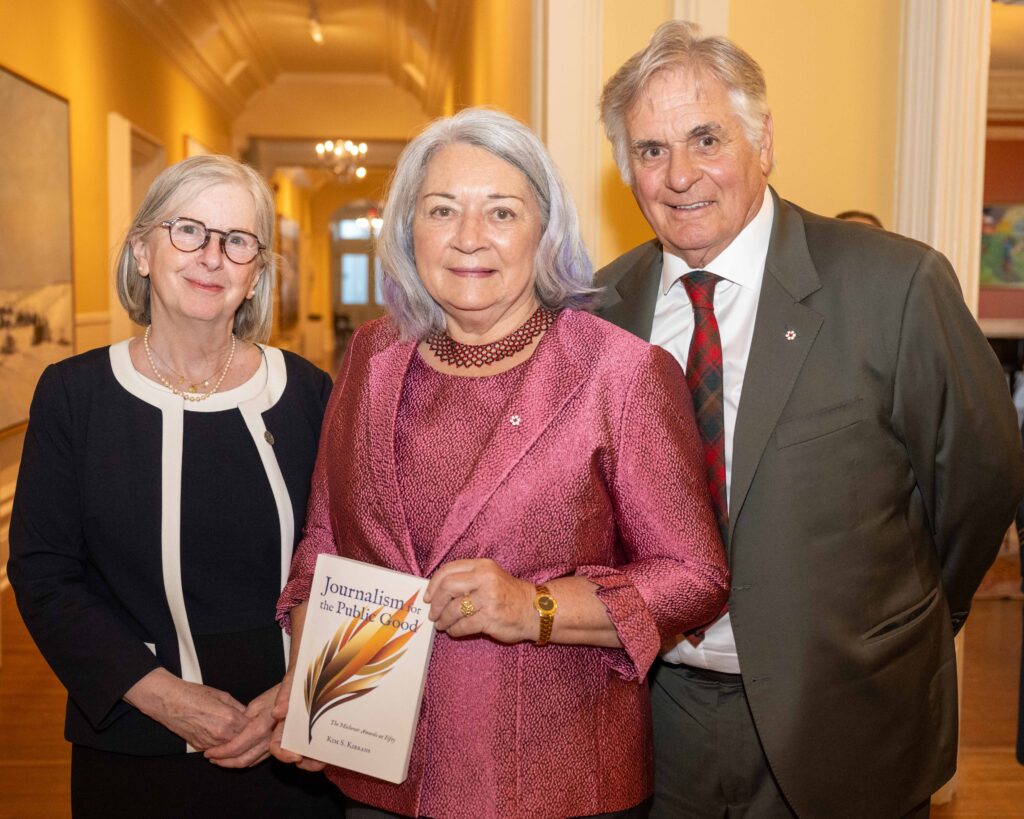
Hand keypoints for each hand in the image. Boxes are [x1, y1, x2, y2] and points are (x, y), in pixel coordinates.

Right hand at [124, 668, 246, 750]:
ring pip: (230, 749)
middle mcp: (221, 733)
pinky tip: (221, 737)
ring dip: (234, 743)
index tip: (256, 723)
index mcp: (230, 718)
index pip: (251, 728)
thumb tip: (248, 715)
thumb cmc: (194, 694)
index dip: (254, 725)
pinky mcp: (199, 747)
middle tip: (249, 732)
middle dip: (247, 736)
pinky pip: (216, 749)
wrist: (169, 702)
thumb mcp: (222, 695)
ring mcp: (210, 743)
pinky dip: (221, 745)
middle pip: (242, 741)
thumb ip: (238, 707)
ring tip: (235, 734)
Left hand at [204, 685, 278, 767]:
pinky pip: (257, 759)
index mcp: (260, 728)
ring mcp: (272, 746)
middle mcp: (267, 740)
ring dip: (232, 763)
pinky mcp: (275, 747)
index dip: (220, 753)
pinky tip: (235, 756)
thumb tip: (229, 732)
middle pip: (242, 759)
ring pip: (249, 762)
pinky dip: (243, 761)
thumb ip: (243, 719)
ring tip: (218, 759)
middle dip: (223, 761)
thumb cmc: (276, 696)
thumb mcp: (257, 704)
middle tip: (210, 758)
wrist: (294, 697)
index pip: (235, 747)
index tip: (208, 752)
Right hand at [269, 667, 325, 771]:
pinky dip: (332, 748)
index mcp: (285, 723)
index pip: (277, 746)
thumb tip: (277, 713)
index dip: (283, 755)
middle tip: (320, 762)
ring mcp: (313, 729)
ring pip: (313, 753)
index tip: (297, 757)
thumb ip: (284, 695)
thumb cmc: (303, 673)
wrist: (323, 664)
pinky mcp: (327, 727)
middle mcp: (297, 729)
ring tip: (331, 758)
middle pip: (296, 755)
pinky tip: (340, 747)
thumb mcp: (293, 680)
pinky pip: (327, 744)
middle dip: (308, 764)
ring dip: (320, 759)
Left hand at [424, 558, 534, 643]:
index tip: (427, 596)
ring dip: (443, 619)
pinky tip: (455, 631)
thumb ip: (467, 579)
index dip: (433, 584)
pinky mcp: (490, 617)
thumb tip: (436, 592)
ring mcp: (488, 598)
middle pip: (447, 587)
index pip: (448, 570)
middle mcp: (485, 579)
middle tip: (432, 613)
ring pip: (453, 609)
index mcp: (482, 566)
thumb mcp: (490, 577)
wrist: (534, 610)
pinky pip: (463, 625)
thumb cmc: (508, 594)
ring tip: (442, 625)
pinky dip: (454, 630)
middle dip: (435, 603)